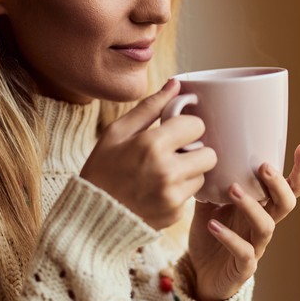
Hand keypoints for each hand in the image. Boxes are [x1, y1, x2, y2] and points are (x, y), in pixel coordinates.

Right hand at [80, 80, 216, 228]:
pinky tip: (158, 192)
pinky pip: (191, 197)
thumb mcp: (117, 132)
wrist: (90, 216)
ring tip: (163, 174)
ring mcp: (173, 196)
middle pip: (209, 154)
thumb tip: (176, 84)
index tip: (174, 132)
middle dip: (194, 151)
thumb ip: (150, 107)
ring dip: (188, 172)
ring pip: (202, 176)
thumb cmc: (102, 169)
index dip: (186, 126)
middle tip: (174, 153)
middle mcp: (167, 171)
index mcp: (152, 145)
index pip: (197, 125)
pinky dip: (179, 192)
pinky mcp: (175, 215)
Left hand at [187, 142, 299, 300]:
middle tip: (263, 167)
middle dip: (279, 184)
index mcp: (262, 207)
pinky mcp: (244, 266)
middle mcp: (263, 224)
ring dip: (251, 206)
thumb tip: (203, 153)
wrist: (201, 275)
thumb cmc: (211, 236)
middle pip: (286, 204)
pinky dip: (229, 237)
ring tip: (232, 189)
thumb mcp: (209, 204)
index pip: (289, 188)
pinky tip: (212, 225)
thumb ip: (211, 182)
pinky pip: (243, 252)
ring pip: (266, 226)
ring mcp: (256, 246)